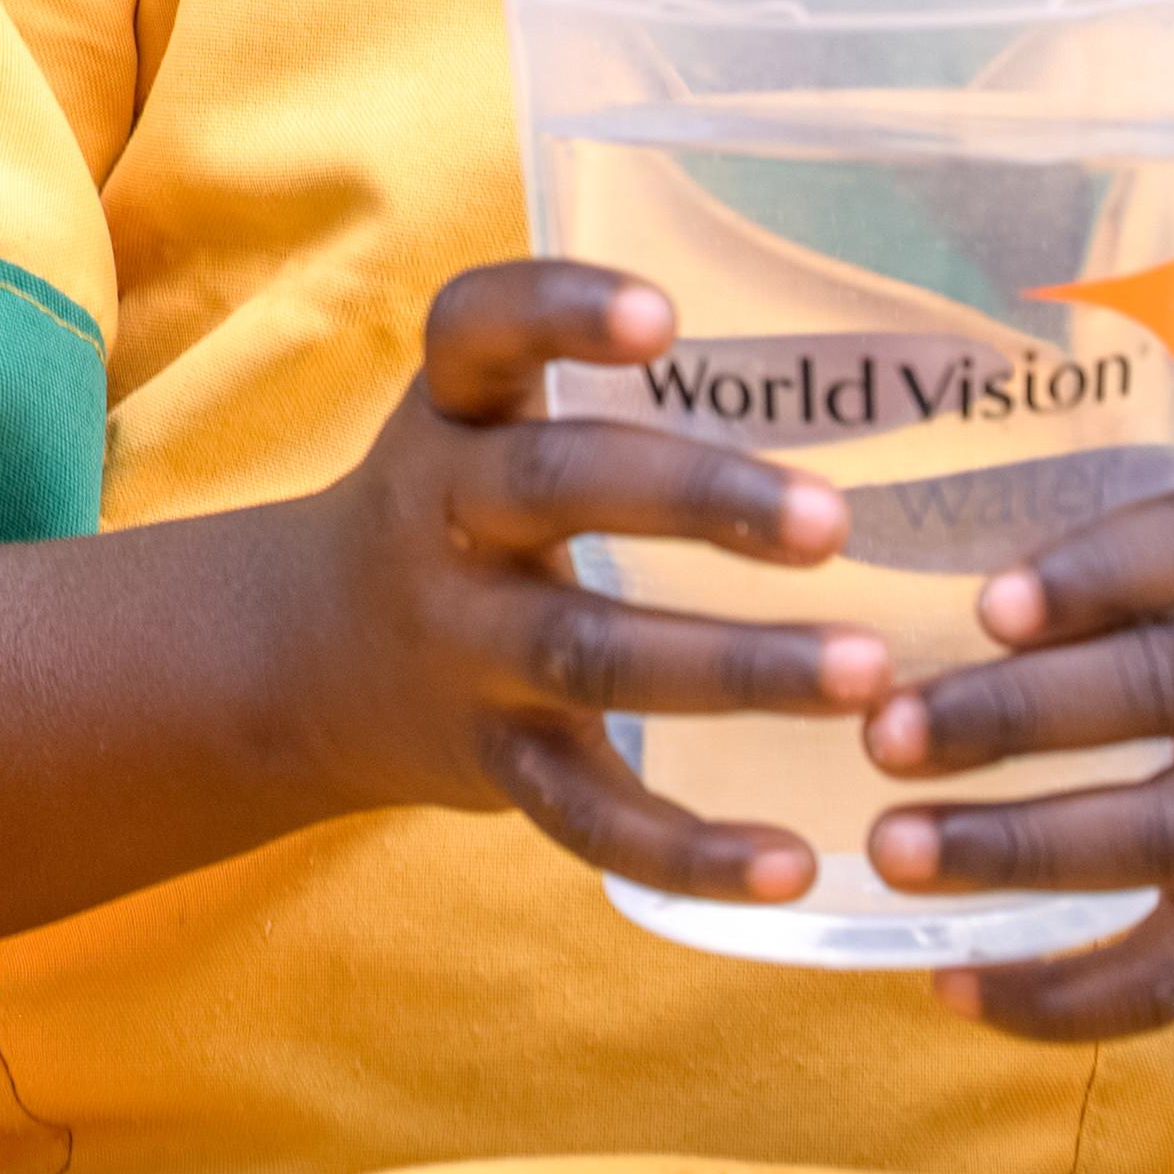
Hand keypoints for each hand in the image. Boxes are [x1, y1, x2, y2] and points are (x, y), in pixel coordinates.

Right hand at [297, 258, 895, 902]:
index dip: (557, 312)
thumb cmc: (460, 512)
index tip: (665, 315)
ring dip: (732, 664)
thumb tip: (871, 353)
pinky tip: (794, 862)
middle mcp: (439, 518)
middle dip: (695, 499)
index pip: (474, 330)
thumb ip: (612, 393)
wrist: (302, 658)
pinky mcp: (492, 759)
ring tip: (865, 673)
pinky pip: (586, 813)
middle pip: (553, 487)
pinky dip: (689, 849)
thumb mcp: (484, 425)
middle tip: (832, 521)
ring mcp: (462, 646)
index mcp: (449, 416)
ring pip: (587, 654)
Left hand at [864, 450, 1173, 1041]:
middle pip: (1166, 699)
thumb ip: (1126, 465)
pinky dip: (1067, 997)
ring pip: (1165, 842)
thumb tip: (937, 369)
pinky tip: (950, 986)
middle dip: (1017, 720)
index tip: (988, 601)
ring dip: (1020, 850)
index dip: (1100, 572)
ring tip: (891, 850)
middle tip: (882, 732)